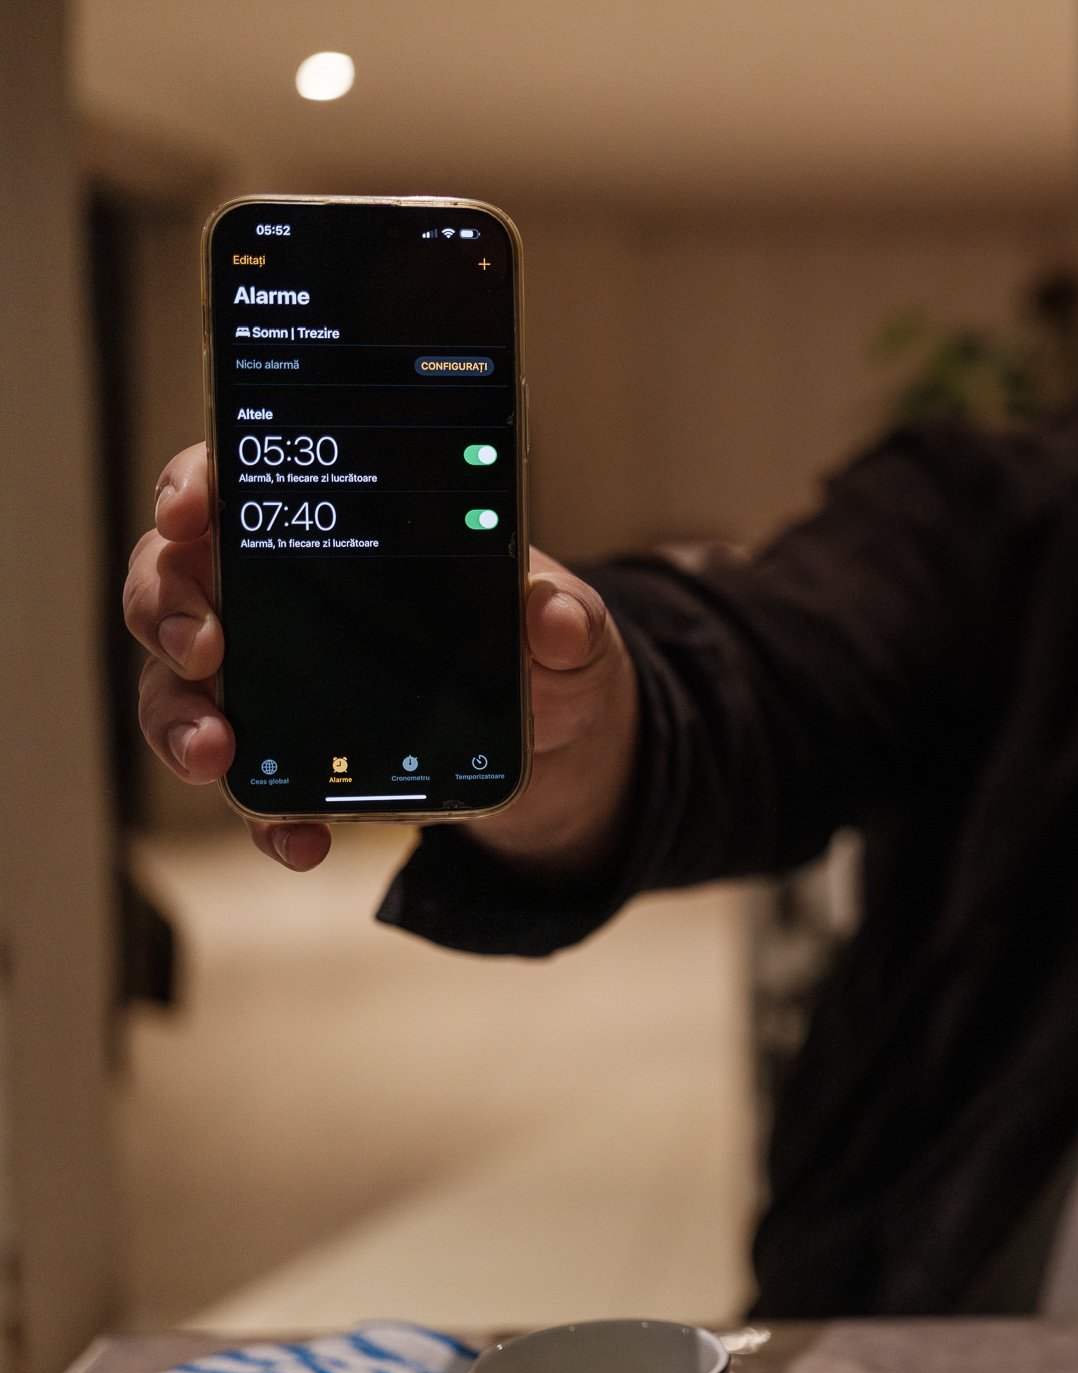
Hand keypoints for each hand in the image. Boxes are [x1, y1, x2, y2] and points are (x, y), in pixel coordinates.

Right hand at [126, 442, 637, 875]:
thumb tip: (555, 615)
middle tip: (201, 647)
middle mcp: (284, 603)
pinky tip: (300, 838)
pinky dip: (265, 820)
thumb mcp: (570, 629)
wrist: (558, 746)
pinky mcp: (297, 762)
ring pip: (182, 690)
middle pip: (176, 584)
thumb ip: (565, 617)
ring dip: (180, 722)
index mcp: (342, 536)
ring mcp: (277, 685)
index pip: (240, 488)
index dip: (195, 487)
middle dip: (166, 611)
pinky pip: (254, 792)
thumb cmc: (547, 656)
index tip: (190, 512)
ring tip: (216, 754)